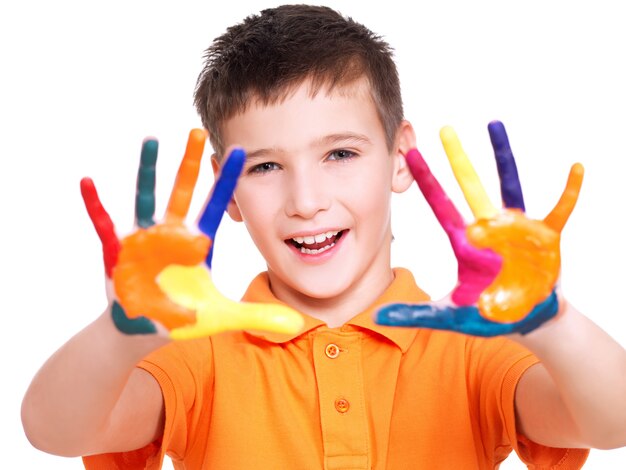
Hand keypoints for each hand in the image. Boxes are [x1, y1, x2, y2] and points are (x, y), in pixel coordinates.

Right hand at [81, 129, 303, 338]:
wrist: (143, 330)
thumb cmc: (181, 318)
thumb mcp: (221, 316)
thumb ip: (257, 316)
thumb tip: (297, 323)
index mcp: (198, 242)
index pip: (217, 205)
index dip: (228, 181)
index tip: (242, 151)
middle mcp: (172, 233)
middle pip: (183, 192)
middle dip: (190, 163)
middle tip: (198, 130)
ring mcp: (144, 239)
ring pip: (147, 197)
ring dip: (148, 170)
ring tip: (151, 140)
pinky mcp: (119, 251)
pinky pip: (105, 223)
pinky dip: (96, 204)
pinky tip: (88, 182)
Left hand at [376, 121, 583, 335]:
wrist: (526, 320)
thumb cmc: (486, 314)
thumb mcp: (449, 315)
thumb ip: (415, 315)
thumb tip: (375, 317)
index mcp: (466, 243)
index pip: (440, 206)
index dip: (426, 181)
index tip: (411, 154)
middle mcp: (488, 228)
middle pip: (469, 187)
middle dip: (457, 159)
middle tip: (444, 129)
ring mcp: (517, 229)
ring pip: (509, 185)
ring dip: (502, 157)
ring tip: (494, 125)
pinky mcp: (545, 237)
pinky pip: (560, 209)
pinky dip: (569, 191)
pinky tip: (575, 169)